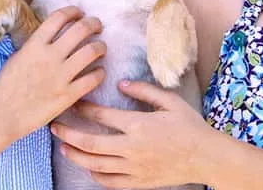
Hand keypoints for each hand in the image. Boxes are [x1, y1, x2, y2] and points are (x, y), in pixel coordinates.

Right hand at [0, 7, 106, 139]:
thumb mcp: (17, 57)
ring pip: (92, 51)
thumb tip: (52, 36)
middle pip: (80, 29)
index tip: (79, 13)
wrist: (2, 115)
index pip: (59, 17)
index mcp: (34, 45)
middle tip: (97, 26)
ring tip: (101, 48)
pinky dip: (100, 72)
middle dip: (93, 24)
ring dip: (101, 47)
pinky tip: (98, 72)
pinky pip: (93, 78)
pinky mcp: (67, 96)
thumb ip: (36, 45)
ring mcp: (60, 76)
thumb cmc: (5, 87)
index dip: (73, 11)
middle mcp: (49, 57)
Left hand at [50, 80, 217, 187]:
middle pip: (90, 142)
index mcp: (139, 125)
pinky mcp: (138, 182)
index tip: (74, 103)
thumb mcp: (171, 101)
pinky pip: (110, 182)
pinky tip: (88, 166)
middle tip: (54, 127)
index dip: (84, 108)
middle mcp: (132, 148)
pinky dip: (95, 175)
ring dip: (76, 155)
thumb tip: (120, 82)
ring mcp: (134, 167)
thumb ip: (144, 90)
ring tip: (64, 147)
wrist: (207, 157)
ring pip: (95, 164)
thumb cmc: (190, 127)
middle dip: (68, 134)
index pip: (102, 115)